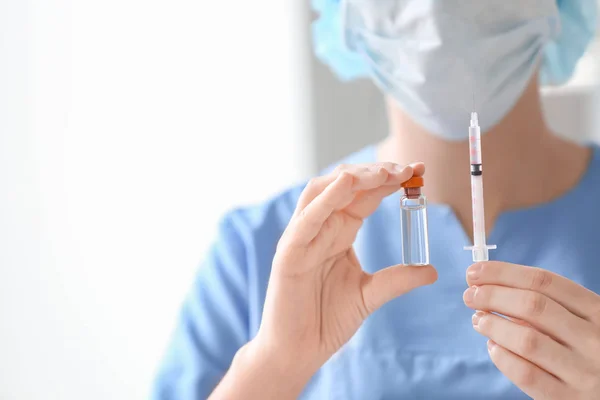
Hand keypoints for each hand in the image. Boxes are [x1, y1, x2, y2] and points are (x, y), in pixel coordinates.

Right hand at [254, 163, 436, 384]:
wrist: (299, 351)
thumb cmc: (327, 320)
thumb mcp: (370, 295)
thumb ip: (397, 279)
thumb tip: (431, 270)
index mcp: (340, 232)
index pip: (366, 195)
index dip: (391, 180)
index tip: (419, 171)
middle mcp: (321, 227)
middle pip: (346, 185)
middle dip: (377, 172)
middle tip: (407, 169)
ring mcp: (303, 236)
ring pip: (323, 191)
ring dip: (353, 176)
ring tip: (383, 172)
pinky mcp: (289, 251)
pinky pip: (307, 218)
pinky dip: (326, 198)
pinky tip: (347, 183)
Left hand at [464, 261, 599, 398]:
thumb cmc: (589, 350)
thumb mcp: (584, 322)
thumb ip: (550, 306)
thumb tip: (491, 288)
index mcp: (598, 311)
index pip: (544, 281)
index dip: (503, 273)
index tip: (475, 271)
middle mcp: (594, 340)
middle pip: (532, 306)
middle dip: (492, 295)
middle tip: (470, 295)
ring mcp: (583, 372)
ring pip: (526, 339)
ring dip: (493, 325)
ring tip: (479, 320)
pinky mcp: (567, 399)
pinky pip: (526, 374)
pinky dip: (502, 357)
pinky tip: (494, 347)